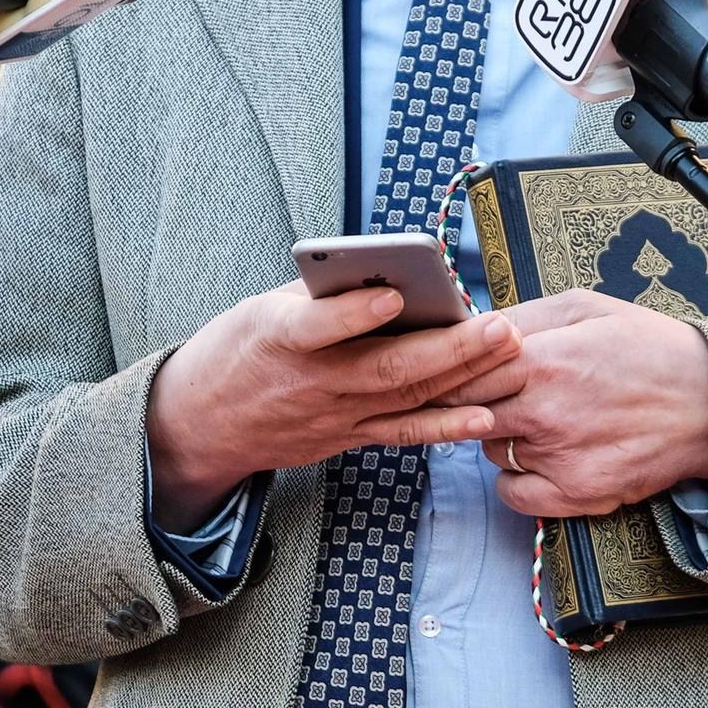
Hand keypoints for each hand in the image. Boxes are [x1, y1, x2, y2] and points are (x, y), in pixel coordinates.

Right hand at [145, 282, 521, 528]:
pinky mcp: (346, 438)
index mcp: (277, 337)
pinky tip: (483, 414)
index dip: (355, 313)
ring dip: (462, 377)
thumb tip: (386, 269)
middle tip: (498, 325)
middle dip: (450, 347)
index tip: (395, 294)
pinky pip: (402, 433)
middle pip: (386, 368)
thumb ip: (322, 291)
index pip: (317, 326)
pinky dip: (443, 427)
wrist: (201, 424)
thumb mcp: (262, 306)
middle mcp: (311, 382)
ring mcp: (332, 416)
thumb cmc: (238, 350)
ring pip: (405, 398)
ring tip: (506, 351)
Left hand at [441, 290, 707, 517]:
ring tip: (538, 418)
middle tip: (490, 393)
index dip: (452, 369)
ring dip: (500, 435)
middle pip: (464, 414)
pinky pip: (511, 493)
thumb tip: (471, 326)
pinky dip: (516, 477)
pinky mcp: (576, 494)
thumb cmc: (649, 347)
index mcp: (541, 359)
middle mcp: (542, 413)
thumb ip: (522, 316)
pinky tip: (540, 455)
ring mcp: (557, 458)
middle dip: (468, 402)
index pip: (458, 372)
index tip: (457, 367)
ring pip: (489, 450)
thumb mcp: (585, 307)